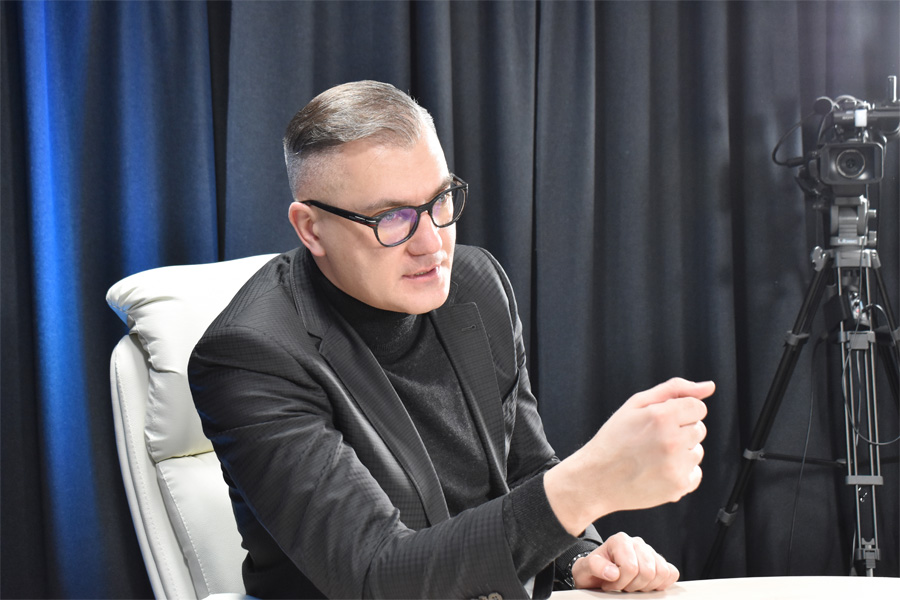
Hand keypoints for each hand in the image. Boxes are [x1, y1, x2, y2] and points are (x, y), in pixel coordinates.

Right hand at [545, 378, 714, 533]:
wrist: (596, 479)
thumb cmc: (614, 439)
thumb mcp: (636, 405)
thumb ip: (674, 390)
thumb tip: (709, 386)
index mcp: (662, 416)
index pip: (698, 407)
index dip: (680, 412)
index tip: (662, 420)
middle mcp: (673, 441)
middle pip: (699, 429)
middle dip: (680, 431)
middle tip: (653, 439)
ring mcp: (676, 466)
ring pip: (697, 451)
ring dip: (681, 452)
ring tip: (653, 456)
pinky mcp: (678, 487)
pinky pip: (695, 473)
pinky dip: (681, 472)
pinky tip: (658, 471)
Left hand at [571, 532, 678, 591]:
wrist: (596, 573)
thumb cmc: (592, 570)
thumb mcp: (585, 568)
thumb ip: (594, 566)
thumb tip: (613, 572)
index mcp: (620, 540)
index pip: (631, 567)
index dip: (620, 582)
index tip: (609, 584)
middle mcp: (636, 543)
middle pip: (648, 572)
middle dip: (633, 586)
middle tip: (620, 586)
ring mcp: (650, 552)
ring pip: (662, 573)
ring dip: (646, 586)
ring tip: (631, 585)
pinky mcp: (659, 562)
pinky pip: (671, 573)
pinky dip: (661, 584)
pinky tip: (645, 585)